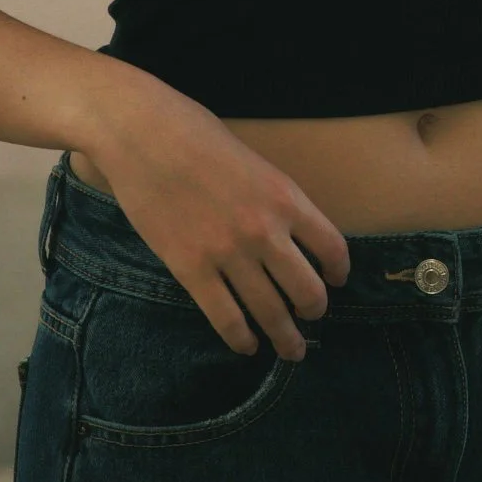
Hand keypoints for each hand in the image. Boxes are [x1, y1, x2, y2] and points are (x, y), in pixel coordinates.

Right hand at [81, 69, 350, 361]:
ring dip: (285, 337)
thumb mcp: (252, 160)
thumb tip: (285, 230)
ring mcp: (228, 253)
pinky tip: (246, 345)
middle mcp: (265, 230)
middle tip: (312, 319)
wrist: (143, 133)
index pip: (331, 246)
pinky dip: (240, 338)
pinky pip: (226, 319)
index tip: (336, 281)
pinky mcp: (191, 270)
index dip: (338, 271)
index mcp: (285, 196)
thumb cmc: (195, 133)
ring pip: (270, 312)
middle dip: (314, 311)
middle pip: (307, 290)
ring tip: (290, 348)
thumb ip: (272, 197)